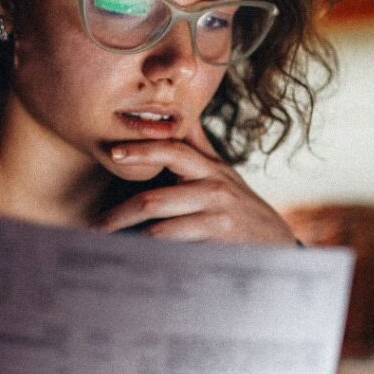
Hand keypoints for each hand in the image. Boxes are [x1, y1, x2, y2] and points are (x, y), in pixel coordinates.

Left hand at [96, 122, 296, 244]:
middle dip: (119, 213)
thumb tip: (179, 117)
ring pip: (160, 226)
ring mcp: (216, 216)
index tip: (113, 153)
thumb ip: (199, 149)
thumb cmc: (241, 207)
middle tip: (96, 224)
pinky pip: (175, 246)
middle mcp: (213, 188)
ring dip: (130, 237)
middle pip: (154, 198)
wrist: (276, 242)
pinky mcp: (218, 240)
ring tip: (108, 244)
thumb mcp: (224, 174)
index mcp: (210, 168)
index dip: (141, 150)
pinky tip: (136, 256)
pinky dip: (151, 251)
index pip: (172, 151)